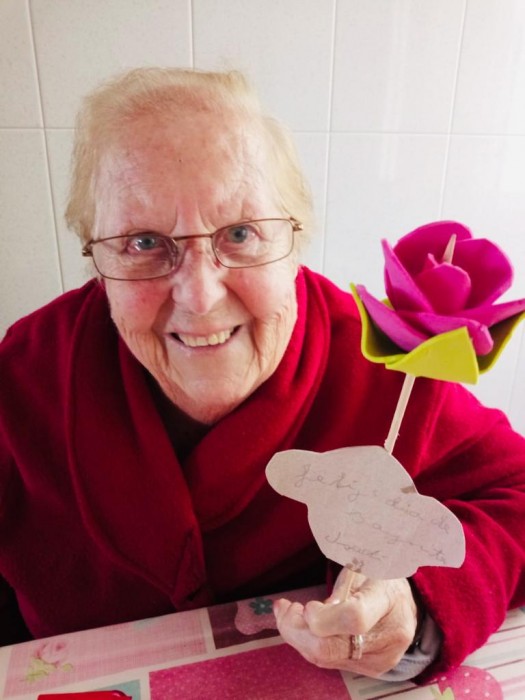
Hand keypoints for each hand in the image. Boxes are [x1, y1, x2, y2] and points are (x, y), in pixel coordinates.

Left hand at [273, 567, 418, 677]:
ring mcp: (378, 660)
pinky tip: (301, 625)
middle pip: (331, 648)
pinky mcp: (368, 669)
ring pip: (323, 658)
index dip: (323, 617)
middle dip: (296, 629)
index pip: (354, 618)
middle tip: (283, 608)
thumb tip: (310, 616)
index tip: (307, 606)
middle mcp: (387, 639)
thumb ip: (340, 589)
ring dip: (297, 635)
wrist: (406, 605)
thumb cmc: (382, 579)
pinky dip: (308, 643)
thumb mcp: (363, 568)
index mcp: (389, 602)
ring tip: (287, 612)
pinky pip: (328, 661)